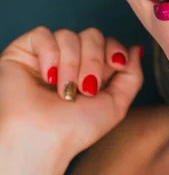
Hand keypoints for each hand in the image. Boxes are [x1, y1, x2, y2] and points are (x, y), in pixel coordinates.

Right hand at [0, 26, 143, 159]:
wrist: (42, 139)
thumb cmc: (75, 130)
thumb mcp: (116, 104)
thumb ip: (132, 76)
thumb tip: (137, 49)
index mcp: (90, 70)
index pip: (107, 41)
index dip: (115, 48)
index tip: (117, 64)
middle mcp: (69, 60)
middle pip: (92, 35)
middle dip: (94, 61)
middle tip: (86, 88)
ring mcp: (46, 55)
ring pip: (69, 35)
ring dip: (72, 64)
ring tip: (64, 91)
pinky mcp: (23, 51)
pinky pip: (43, 34)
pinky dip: (50, 54)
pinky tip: (47, 76)